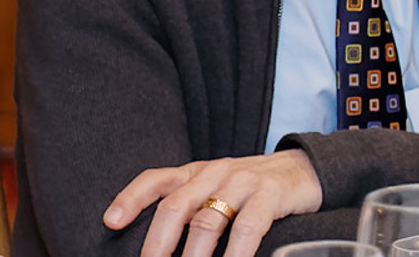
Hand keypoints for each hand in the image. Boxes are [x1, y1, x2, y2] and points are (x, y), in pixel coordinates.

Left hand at [106, 149, 322, 256]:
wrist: (307, 170)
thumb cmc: (253, 190)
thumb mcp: (218, 190)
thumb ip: (190, 208)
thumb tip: (158, 248)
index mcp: (197, 172)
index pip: (156, 179)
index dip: (131, 198)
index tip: (111, 222)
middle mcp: (216, 172)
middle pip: (176, 205)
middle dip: (157, 245)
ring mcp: (244, 180)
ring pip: (207, 222)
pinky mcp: (271, 193)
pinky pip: (247, 228)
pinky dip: (234, 255)